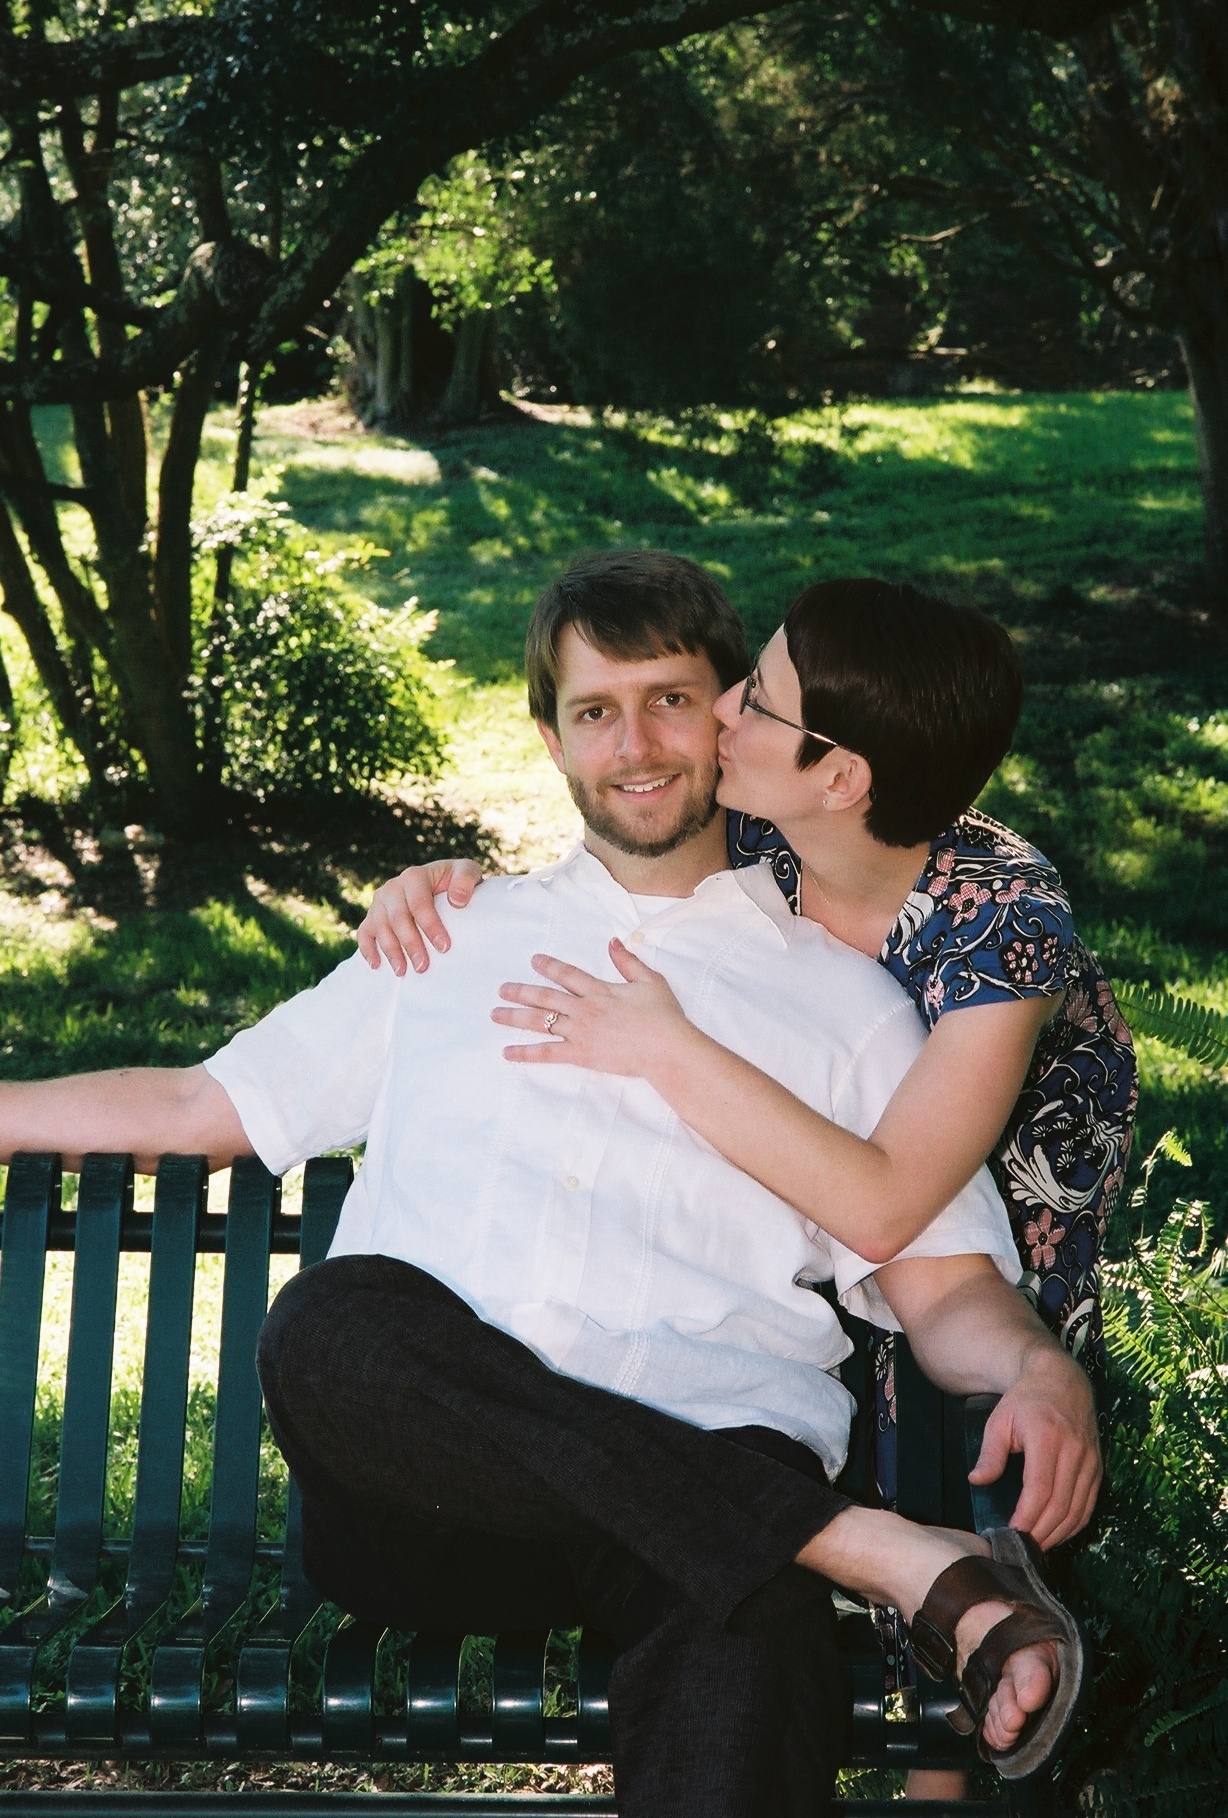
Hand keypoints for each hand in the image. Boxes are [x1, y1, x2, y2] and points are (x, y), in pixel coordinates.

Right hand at [356, 859, 484, 974]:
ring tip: (402, 972)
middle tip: (423, 966)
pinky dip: (368, 949)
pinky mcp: (372, 916)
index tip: (444, 947)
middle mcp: (393, 887)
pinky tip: (377, 965)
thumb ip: (466, 879)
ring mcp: (380, 902)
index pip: (419, 902)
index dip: (430, 925)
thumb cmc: (456, 882)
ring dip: (390, 951)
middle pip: (397, 917)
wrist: (443, 884)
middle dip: (410, 943)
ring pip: (379, 927)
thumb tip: (456, 900)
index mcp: (414, 876)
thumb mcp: (467, 872)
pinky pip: (364, 933)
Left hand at [493, 939, 692, 1076]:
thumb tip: (613, 942)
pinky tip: (508, 1053)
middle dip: (521, 991)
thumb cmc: (663, 1016)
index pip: (568, 974)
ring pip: (540, 1021)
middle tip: (501, 989)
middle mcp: (585, 1008)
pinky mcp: (581, 1055)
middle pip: (545, 997)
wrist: (667, 1049)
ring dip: (515, 1017)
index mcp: (600, 990)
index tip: (534, 960)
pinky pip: (548, 1053)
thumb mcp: (650, 981)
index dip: (549, 966)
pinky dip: (526, 1053)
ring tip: (495, 1014)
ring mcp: (581, 1032)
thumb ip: (628, 962)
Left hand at [969, 1350, 1101, 1549]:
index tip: (1011, 1534)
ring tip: (1036, 1546)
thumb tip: (977, 1481)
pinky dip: (1074, 1525)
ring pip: (1078, 1510)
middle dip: (1040, 1533)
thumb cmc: (1025, 1400)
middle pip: (1061, 1505)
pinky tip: (1057, 1533)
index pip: (1040, 1489)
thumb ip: (990, 1453)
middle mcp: (1074, 1451)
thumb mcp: (1000, 1420)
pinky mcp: (1098, 1467)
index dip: (1028, 1517)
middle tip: (1020, 1548)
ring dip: (1057, 1534)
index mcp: (1047, 1437)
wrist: (1061, 1379)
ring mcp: (1090, 1461)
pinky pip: (1089, 1505)